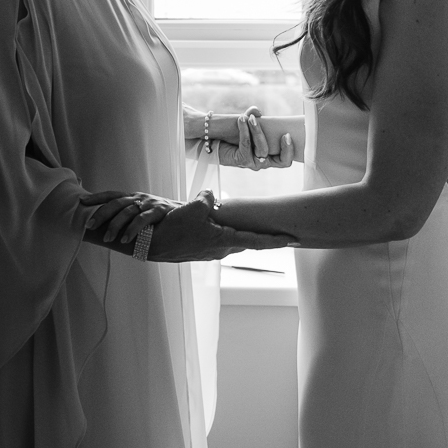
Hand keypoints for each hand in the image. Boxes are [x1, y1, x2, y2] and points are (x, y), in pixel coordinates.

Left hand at [80, 190, 176, 244]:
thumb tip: (107, 227)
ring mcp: (149, 203)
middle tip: (89, 225)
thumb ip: (128, 216)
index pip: (111, 195)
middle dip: (101, 214)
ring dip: (115, 225)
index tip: (81, 202)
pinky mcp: (159, 211)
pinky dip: (132, 230)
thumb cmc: (160, 217)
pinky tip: (125, 239)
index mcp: (132, 197)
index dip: (96, 197)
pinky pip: (142, 220)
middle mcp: (138, 198)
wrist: (187, 214)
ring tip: (108, 239)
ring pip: (127, 211)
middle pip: (115, 203)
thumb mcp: (142, 212)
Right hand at [145, 193, 289, 262]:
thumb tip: (211, 196)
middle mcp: (220, 249)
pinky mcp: (199, 249)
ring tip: (242, 221)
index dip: (277, 241)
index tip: (294, 240)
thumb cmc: (174, 228)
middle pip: (246, 240)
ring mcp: (210, 251)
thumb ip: (208, 198)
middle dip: (260, 235)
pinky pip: (217, 237)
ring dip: (238, 231)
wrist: (152, 244)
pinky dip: (222, 230)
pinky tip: (212, 221)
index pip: (257, 241)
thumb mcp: (194, 206)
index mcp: (224, 240)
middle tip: (278, 230)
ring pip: (231, 239)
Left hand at [218, 107, 294, 170]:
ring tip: (251, 118)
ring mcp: (253, 163)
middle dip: (284, 147)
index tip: (288, 134)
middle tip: (284, 133)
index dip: (290, 151)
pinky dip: (245, 130)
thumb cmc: (235, 136)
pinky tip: (242, 119)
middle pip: (281, 160)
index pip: (286, 160)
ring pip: (263, 149)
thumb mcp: (249, 128)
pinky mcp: (242, 160)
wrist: (217, 142)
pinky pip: (246, 145)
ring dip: (258, 131)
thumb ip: (254, 119)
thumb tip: (257, 111)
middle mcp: (264, 162)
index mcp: (270, 157)